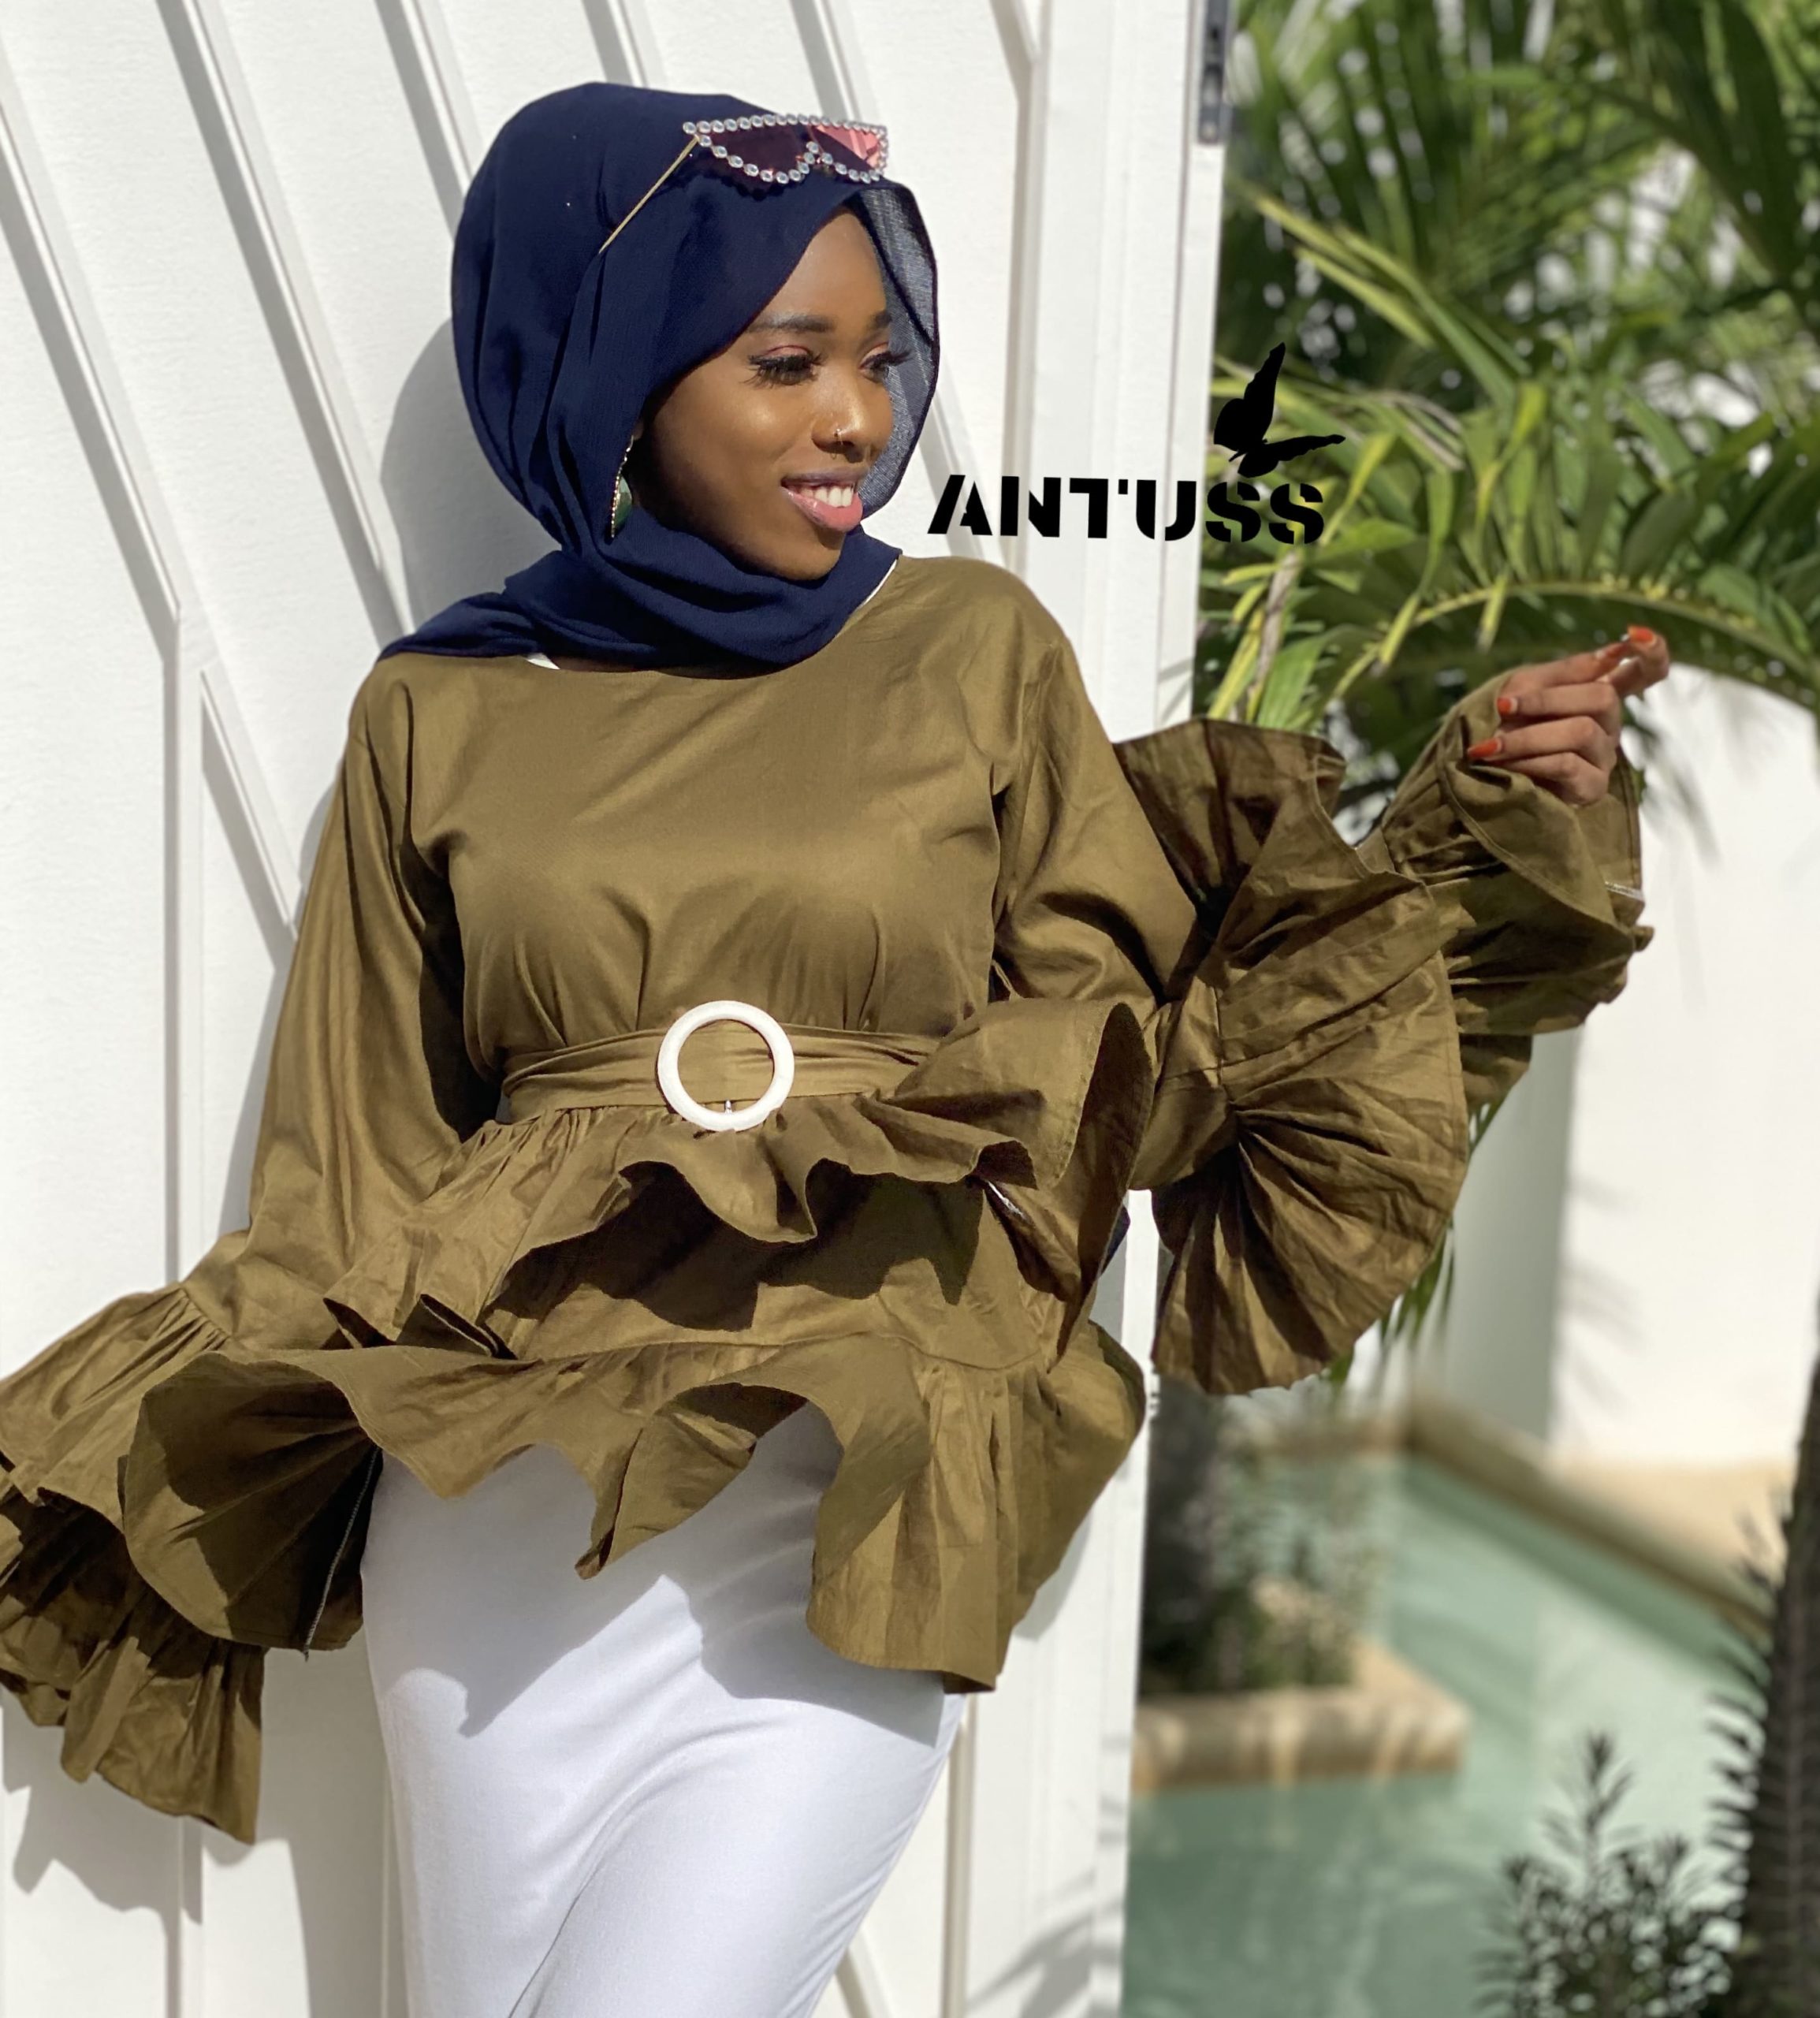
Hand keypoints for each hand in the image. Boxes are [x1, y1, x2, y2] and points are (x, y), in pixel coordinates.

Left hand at [1462, 627, 1670, 806]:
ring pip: (1581, 732)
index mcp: (1599, 693)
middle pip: (1602, 698)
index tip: (1636, 633)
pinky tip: (1504, 763)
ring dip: (1528, 736)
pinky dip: (1529, 760)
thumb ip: (1567, 671)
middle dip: (1547, 700)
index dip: (1652, 651)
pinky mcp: (1591, 787)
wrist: (1483, 774)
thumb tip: (1613, 653)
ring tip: (1492, 744)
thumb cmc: (1507, 724)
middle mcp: (1609, 724)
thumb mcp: (1527, 687)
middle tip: (1503, 706)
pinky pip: (1567, 764)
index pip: (1647, 671)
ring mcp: (1604, 756)